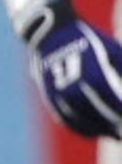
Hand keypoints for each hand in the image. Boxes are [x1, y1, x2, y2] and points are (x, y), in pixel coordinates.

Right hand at [27, 14, 121, 136]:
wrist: (51, 29)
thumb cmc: (90, 39)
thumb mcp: (112, 52)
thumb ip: (121, 72)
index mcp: (92, 71)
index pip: (112, 99)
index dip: (121, 110)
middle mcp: (73, 82)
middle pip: (97, 113)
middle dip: (113, 124)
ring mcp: (57, 89)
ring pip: (79, 119)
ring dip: (98, 129)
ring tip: (113, 134)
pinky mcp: (47, 93)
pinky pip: (64, 117)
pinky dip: (79, 128)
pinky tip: (93, 132)